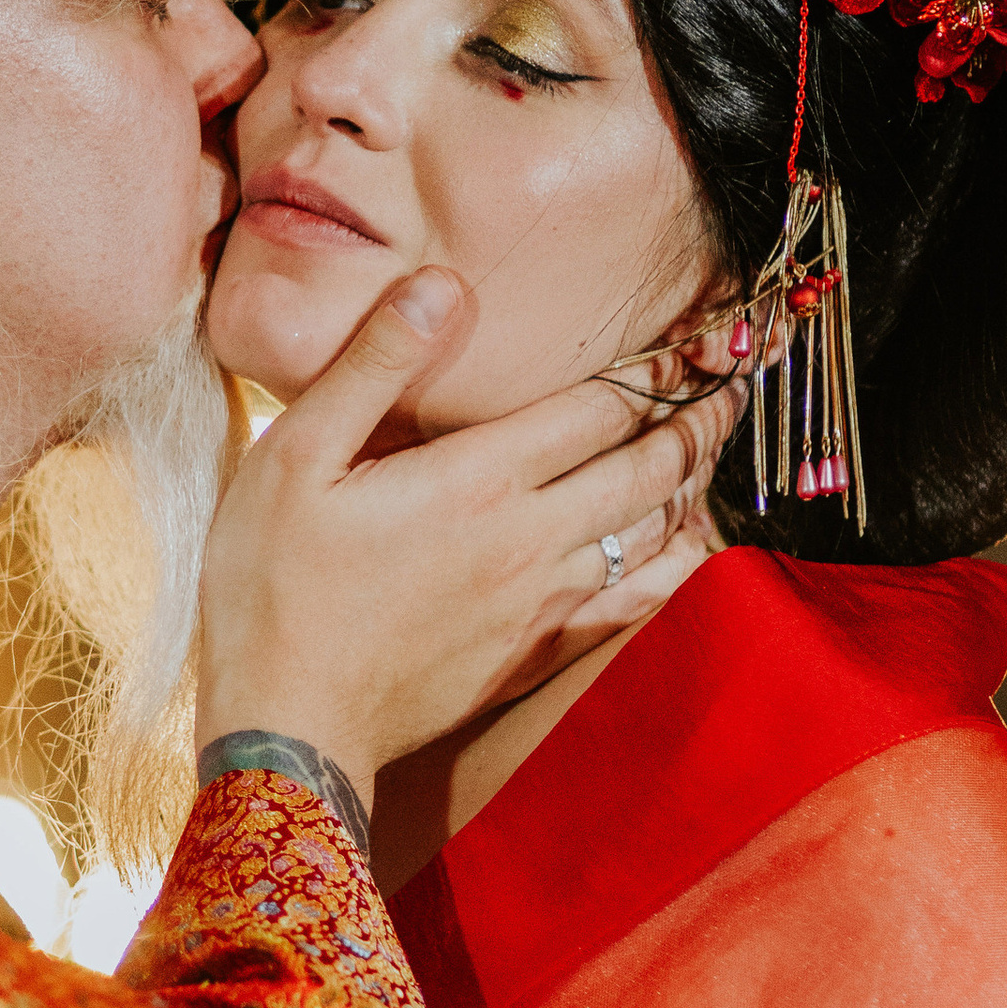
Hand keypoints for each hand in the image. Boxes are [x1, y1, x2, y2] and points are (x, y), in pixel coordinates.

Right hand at [196, 270, 745, 800]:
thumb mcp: (295, 456)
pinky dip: (677, 568)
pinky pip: (637, 604)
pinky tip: (692, 549)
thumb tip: (443, 286)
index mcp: (479, 478)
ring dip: (693, 482)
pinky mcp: (538, 652)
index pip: (601, 407)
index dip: (657, 366)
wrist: (288, 721)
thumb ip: (376, 365)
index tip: (697, 337)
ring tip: (716, 445)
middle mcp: (531, 536)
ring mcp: (544, 601)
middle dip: (698, 417)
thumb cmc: (273, 583)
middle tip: (733, 381)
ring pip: (653, 532)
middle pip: (648, 465)